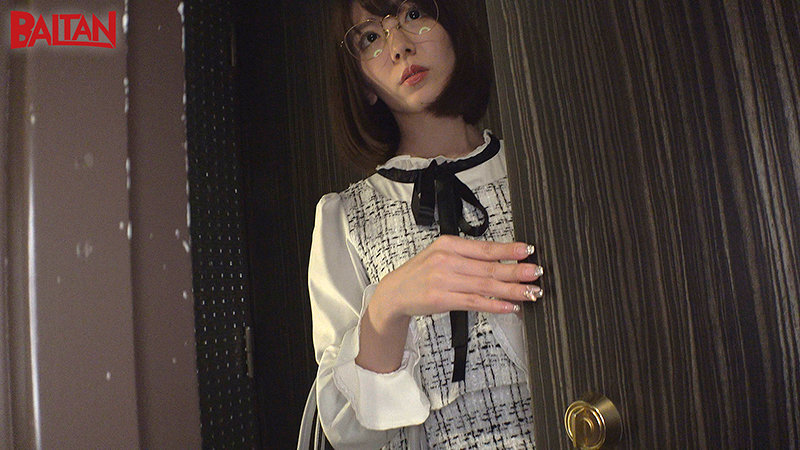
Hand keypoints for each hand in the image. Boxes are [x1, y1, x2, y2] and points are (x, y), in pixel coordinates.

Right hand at [356, 235, 542, 372]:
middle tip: (537, 272)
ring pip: (485, 285)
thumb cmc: (421, 274)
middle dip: (516, 270)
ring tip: (530, 292)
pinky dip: (495, 305)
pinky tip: (510, 307)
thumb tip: (501, 260)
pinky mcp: (442, 299)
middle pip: (489, 266)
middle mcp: (446, 260)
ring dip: (511, 289)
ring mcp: (443, 280)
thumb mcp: (440, 255)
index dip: (509, 249)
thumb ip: (467, 256)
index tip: (529, 251)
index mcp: (448, 244)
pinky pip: (475, 302)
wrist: (394, 293)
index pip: (485, 247)